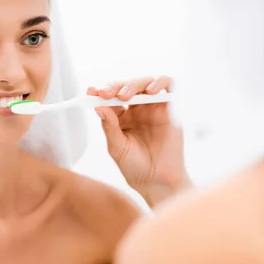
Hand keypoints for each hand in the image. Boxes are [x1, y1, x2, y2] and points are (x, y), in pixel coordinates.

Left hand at [87, 76, 189, 205]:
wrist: (156, 181)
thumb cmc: (134, 166)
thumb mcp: (117, 147)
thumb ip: (109, 127)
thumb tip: (99, 107)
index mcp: (121, 116)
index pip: (111, 97)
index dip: (101, 91)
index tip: (92, 91)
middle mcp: (138, 108)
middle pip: (127, 86)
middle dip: (116, 86)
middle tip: (107, 93)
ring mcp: (154, 108)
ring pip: (146, 83)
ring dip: (135, 84)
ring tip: (125, 94)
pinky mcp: (171, 110)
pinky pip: (170, 88)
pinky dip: (162, 82)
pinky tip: (152, 90)